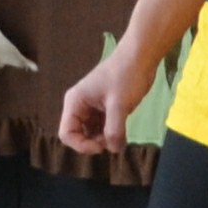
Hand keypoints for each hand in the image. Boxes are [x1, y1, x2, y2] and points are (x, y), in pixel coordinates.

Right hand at [58, 39, 155, 155]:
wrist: (141, 58)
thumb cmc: (126, 76)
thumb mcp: (120, 105)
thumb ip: (115, 129)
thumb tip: (113, 150)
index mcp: (75, 102)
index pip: (66, 133)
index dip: (81, 145)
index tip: (101, 148)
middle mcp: (80, 106)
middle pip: (78, 135)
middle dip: (94, 143)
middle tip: (113, 141)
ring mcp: (92, 108)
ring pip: (91, 133)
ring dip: (103, 140)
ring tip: (120, 136)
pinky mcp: (105, 109)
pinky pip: (102, 128)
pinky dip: (111, 134)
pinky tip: (123, 132)